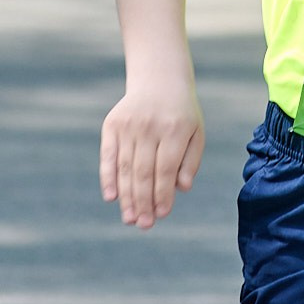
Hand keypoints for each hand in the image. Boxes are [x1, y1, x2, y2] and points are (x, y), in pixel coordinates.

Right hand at [99, 79, 203, 229]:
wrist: (159, 79)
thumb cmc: (181, 113)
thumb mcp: (195, 133)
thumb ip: (190, 161)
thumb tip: (181, 189)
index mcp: (174, 129)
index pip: (165, 169)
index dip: (163, 194)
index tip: (162, 214)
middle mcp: (149, 127)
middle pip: (143, 171)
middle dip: (143, 201)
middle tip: (143, 225)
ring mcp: (128, 125)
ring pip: (126, 167)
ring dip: (127, 196)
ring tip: (129, 219)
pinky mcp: (112, 125)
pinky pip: (108, 155)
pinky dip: (108, 177)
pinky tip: (111, 197)